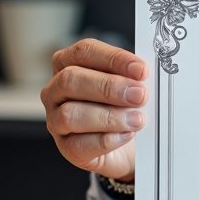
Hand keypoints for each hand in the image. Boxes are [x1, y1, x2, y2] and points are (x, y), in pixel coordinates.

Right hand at [41, 39, 148, 181]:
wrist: (124, 147)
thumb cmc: (122, 107)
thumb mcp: (127, 85)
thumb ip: (131, 77)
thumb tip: (144, 74)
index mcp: (68, 64)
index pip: (84, 52)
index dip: (113, 58)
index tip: (140, 70)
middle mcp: (55, 90)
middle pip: (71, 79)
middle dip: (110, 87)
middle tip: (139, 95)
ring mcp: (55, 120)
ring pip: (70, 114)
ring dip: (109, 116)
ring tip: (136, 119)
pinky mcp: (65, 148)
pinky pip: (79, 144)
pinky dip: (106, 140)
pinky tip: (126, 135)